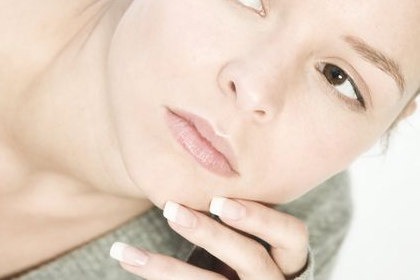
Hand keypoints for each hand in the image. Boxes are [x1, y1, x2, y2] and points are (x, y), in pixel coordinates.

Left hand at [109, 197, 309, 278]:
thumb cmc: (245, 253)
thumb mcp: (253, 236)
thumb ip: (242, 211)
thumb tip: (207, 152)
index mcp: (288, 259)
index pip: (292, 235)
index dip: (260, 218)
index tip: (217, 200)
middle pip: (252, 259)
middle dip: (211, 235)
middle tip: (172, 211)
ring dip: (167, 267)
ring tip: (127, 251)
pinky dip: (157, 275)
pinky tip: (129, 260)